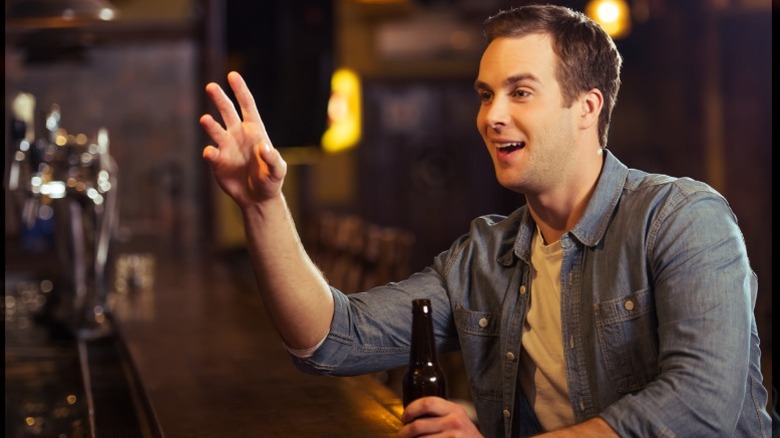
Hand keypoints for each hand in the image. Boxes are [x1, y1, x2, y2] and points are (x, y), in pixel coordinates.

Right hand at [200, 71, 286, 207]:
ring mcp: (226, 147)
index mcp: (255, 130)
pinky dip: (210, 152)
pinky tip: (211, 153)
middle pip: (227, 112)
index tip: (232, 75)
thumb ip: (273, 159)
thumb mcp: (278, 170)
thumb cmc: (270, 181)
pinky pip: (211, 153)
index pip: (247, 105)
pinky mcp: (217, 161)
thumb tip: (263, 147)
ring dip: (210, 125)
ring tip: (205, 119)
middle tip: (211, 86)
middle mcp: (238, 134)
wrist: (257, 198)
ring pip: (216, 130)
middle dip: (220, 99)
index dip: (240, 90)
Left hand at [397, 397, 482, 437]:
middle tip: (400, 435)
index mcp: (454, 409)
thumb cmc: (465, 434)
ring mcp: (453, 437)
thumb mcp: (457, 418)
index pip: (427, 403)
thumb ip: (440, 413)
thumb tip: (411, 415)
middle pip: (419, 425)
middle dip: (404, 432)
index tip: (404, 417)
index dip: (411, 409)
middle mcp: (454, 422)